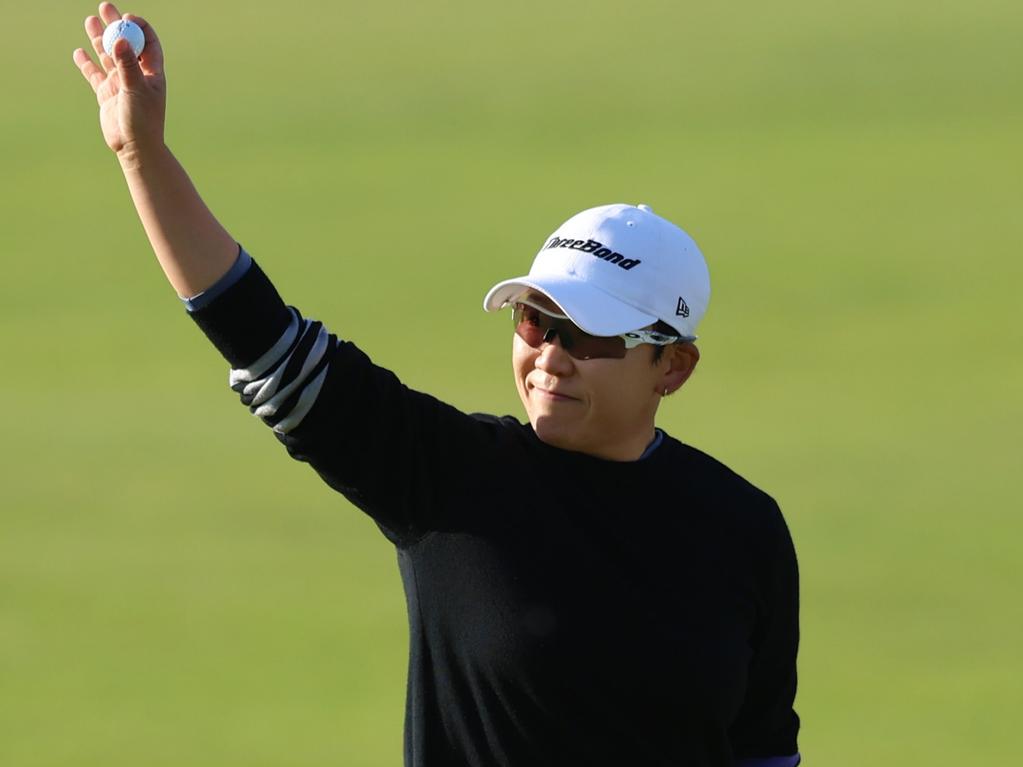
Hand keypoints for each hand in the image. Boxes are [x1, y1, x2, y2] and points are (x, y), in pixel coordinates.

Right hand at [72, 2, 165, 157]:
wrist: (135, 148)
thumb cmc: (143, 121)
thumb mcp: (136, 90)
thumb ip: (127, 65)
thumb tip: (120, 40)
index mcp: (152, 73)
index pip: (148, 43)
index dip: (138, 28)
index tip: (125, 18)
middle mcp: (137, 76)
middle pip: (126, 44)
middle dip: (116, 26)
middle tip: (104, 7)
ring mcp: (121, 84)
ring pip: (109, 56)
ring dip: (100, 39)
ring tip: (90, 21)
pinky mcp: (107, 95)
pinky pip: (95, 75)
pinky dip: (87, 63)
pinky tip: (79, 52)